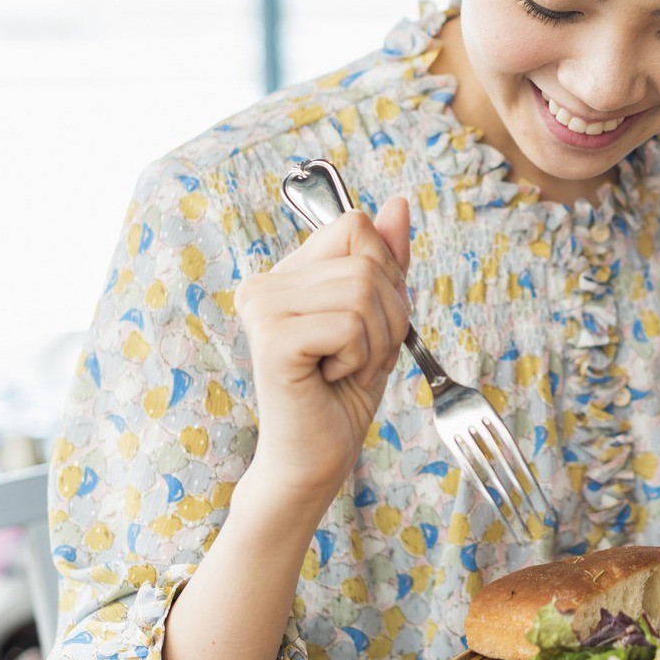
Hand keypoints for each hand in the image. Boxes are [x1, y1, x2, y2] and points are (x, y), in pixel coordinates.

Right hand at [235, 198, 411, 500]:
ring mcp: (262, 308)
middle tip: (361, 357)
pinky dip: (360, 358)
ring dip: (376, 341)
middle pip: (367, 259)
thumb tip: (397, 202)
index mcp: (288, 272)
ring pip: (363, 290)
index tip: (369, 324)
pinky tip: (330, 378)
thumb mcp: (380, 317)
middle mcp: (265, 283)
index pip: (356, 226)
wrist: (317, 457)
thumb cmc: (344, 393)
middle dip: (389, 316)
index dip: (387, 275)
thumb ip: (386, 260)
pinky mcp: (271, 339)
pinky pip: (349, 324)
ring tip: (346, 368)